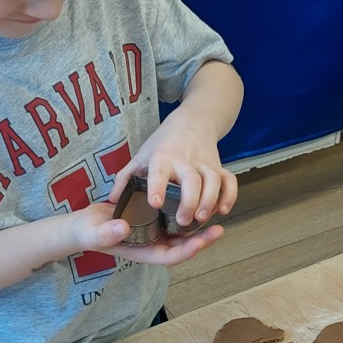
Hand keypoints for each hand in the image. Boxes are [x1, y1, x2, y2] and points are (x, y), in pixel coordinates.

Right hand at [70, 202, 224, 266]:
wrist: (84, 224)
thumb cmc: (88, 231)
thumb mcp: (94, 232)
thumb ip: (107, 233)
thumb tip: (123, 228)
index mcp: (142, 252)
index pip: (169, 257)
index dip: (185, 251)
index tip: (199, 242)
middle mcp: (152, 244)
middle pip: (182, 246)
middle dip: (201, 240)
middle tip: (218, 229)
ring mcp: (154, 233)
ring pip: (182, 233)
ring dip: (199, 226)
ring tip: (216, 214)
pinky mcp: (154, 220)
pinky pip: (175, 220)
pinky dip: (188, 213)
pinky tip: (199, 200)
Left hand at [107, 113, 237, 227]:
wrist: (193, 120)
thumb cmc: (163, 142)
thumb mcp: (141, 155)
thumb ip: (125, 178)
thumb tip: (113, 201)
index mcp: (162, 157)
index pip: (159, 171)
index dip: (158, 186)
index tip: (155, 203)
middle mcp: (185, 159)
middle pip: (191, 179)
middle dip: (189, 201)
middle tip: (183, 221)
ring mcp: (204, 162)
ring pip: (212, 180)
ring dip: (210, 200)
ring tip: (202, 219)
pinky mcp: (219, 165)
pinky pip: (229, 180)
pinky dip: (229, 195)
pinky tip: (224, 210)